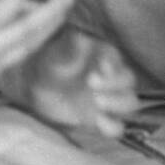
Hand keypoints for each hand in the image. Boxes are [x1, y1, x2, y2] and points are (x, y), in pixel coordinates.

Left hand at [6, 24, 139, 137]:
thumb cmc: (49, 64)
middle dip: (115, 84)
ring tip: (98, 101)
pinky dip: (113, 125)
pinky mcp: (102, 120)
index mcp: (103, 58)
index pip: (118, 60)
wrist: (36, 89)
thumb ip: (70, 47)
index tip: (100, 65)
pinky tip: (99, 120)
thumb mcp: (55, 53)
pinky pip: (117, 126)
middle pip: (128, 81)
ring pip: (129, 103)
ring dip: (119, 103)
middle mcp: (111, 79)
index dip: (114, 64)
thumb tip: (82, 37)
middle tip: (91, 83)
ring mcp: (109, 100)